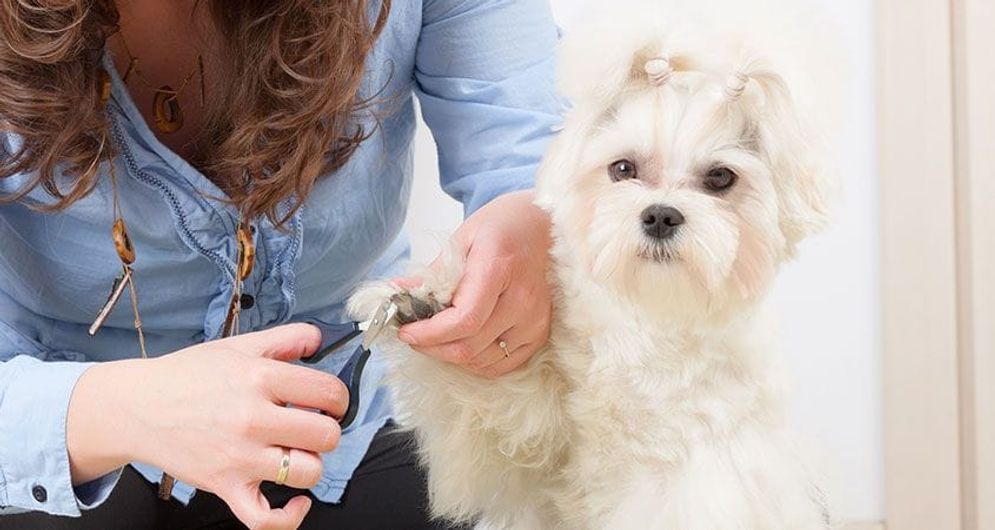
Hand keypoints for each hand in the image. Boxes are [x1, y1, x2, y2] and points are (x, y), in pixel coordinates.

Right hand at [67, 324, 346, 529]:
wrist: (138, 407)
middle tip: (312, 426)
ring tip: (297, 452)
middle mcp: (253, 418)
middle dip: (327, 430)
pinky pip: (265, 518)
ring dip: (310, 464)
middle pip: (326, 435)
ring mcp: (240, 457)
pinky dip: (289, 516)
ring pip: (307, 472)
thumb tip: (319, 340)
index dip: (338, 398)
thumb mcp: (239, 346)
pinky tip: (297, 500)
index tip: (329, 402)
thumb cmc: (188, 376)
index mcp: (260, 378)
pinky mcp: (225, 486)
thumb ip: (285, 338)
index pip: (329, 392)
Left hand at [397, 190, 552, 377]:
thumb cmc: (500, 229)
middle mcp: (524, 299)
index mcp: (500, 267)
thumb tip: (396, 295)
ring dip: (451, 355)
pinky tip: (462, 342)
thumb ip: (431, 273)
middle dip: (432, 347)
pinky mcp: (540, 334)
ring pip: (482, 361)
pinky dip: (475, 362)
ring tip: (436, 337)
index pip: (464, 320)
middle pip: (470, 345)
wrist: (542, 227)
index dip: (429, 334)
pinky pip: (501, 365)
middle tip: (413, 335)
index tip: (406, 330)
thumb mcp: (461, 239)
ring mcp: (535, 320)